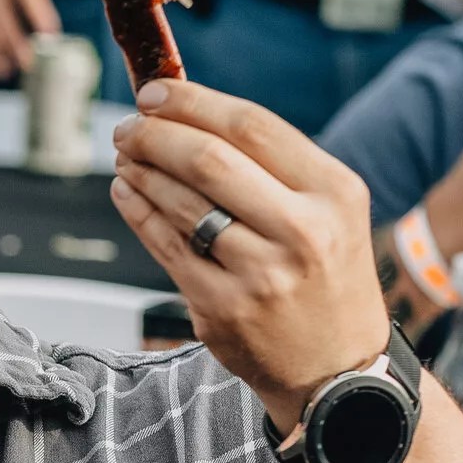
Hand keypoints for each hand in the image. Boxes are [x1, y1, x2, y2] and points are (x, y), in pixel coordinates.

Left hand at [108, 80, 390, 431]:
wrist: (337, 372)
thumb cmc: (324, 277)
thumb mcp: (329, 212)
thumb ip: (274, 165)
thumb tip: (190, 113)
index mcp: (334, 192)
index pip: (252, 126)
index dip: (194, 102)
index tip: (156, 91)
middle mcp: (302, 231)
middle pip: (209, 159)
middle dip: (156, 134)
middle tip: (129, 126)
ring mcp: (260, 274)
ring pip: (181, 202)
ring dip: (141, 171)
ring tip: (125, 156)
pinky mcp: (221, 308)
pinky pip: (165, 246)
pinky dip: (138, 211)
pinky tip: (127, 192)